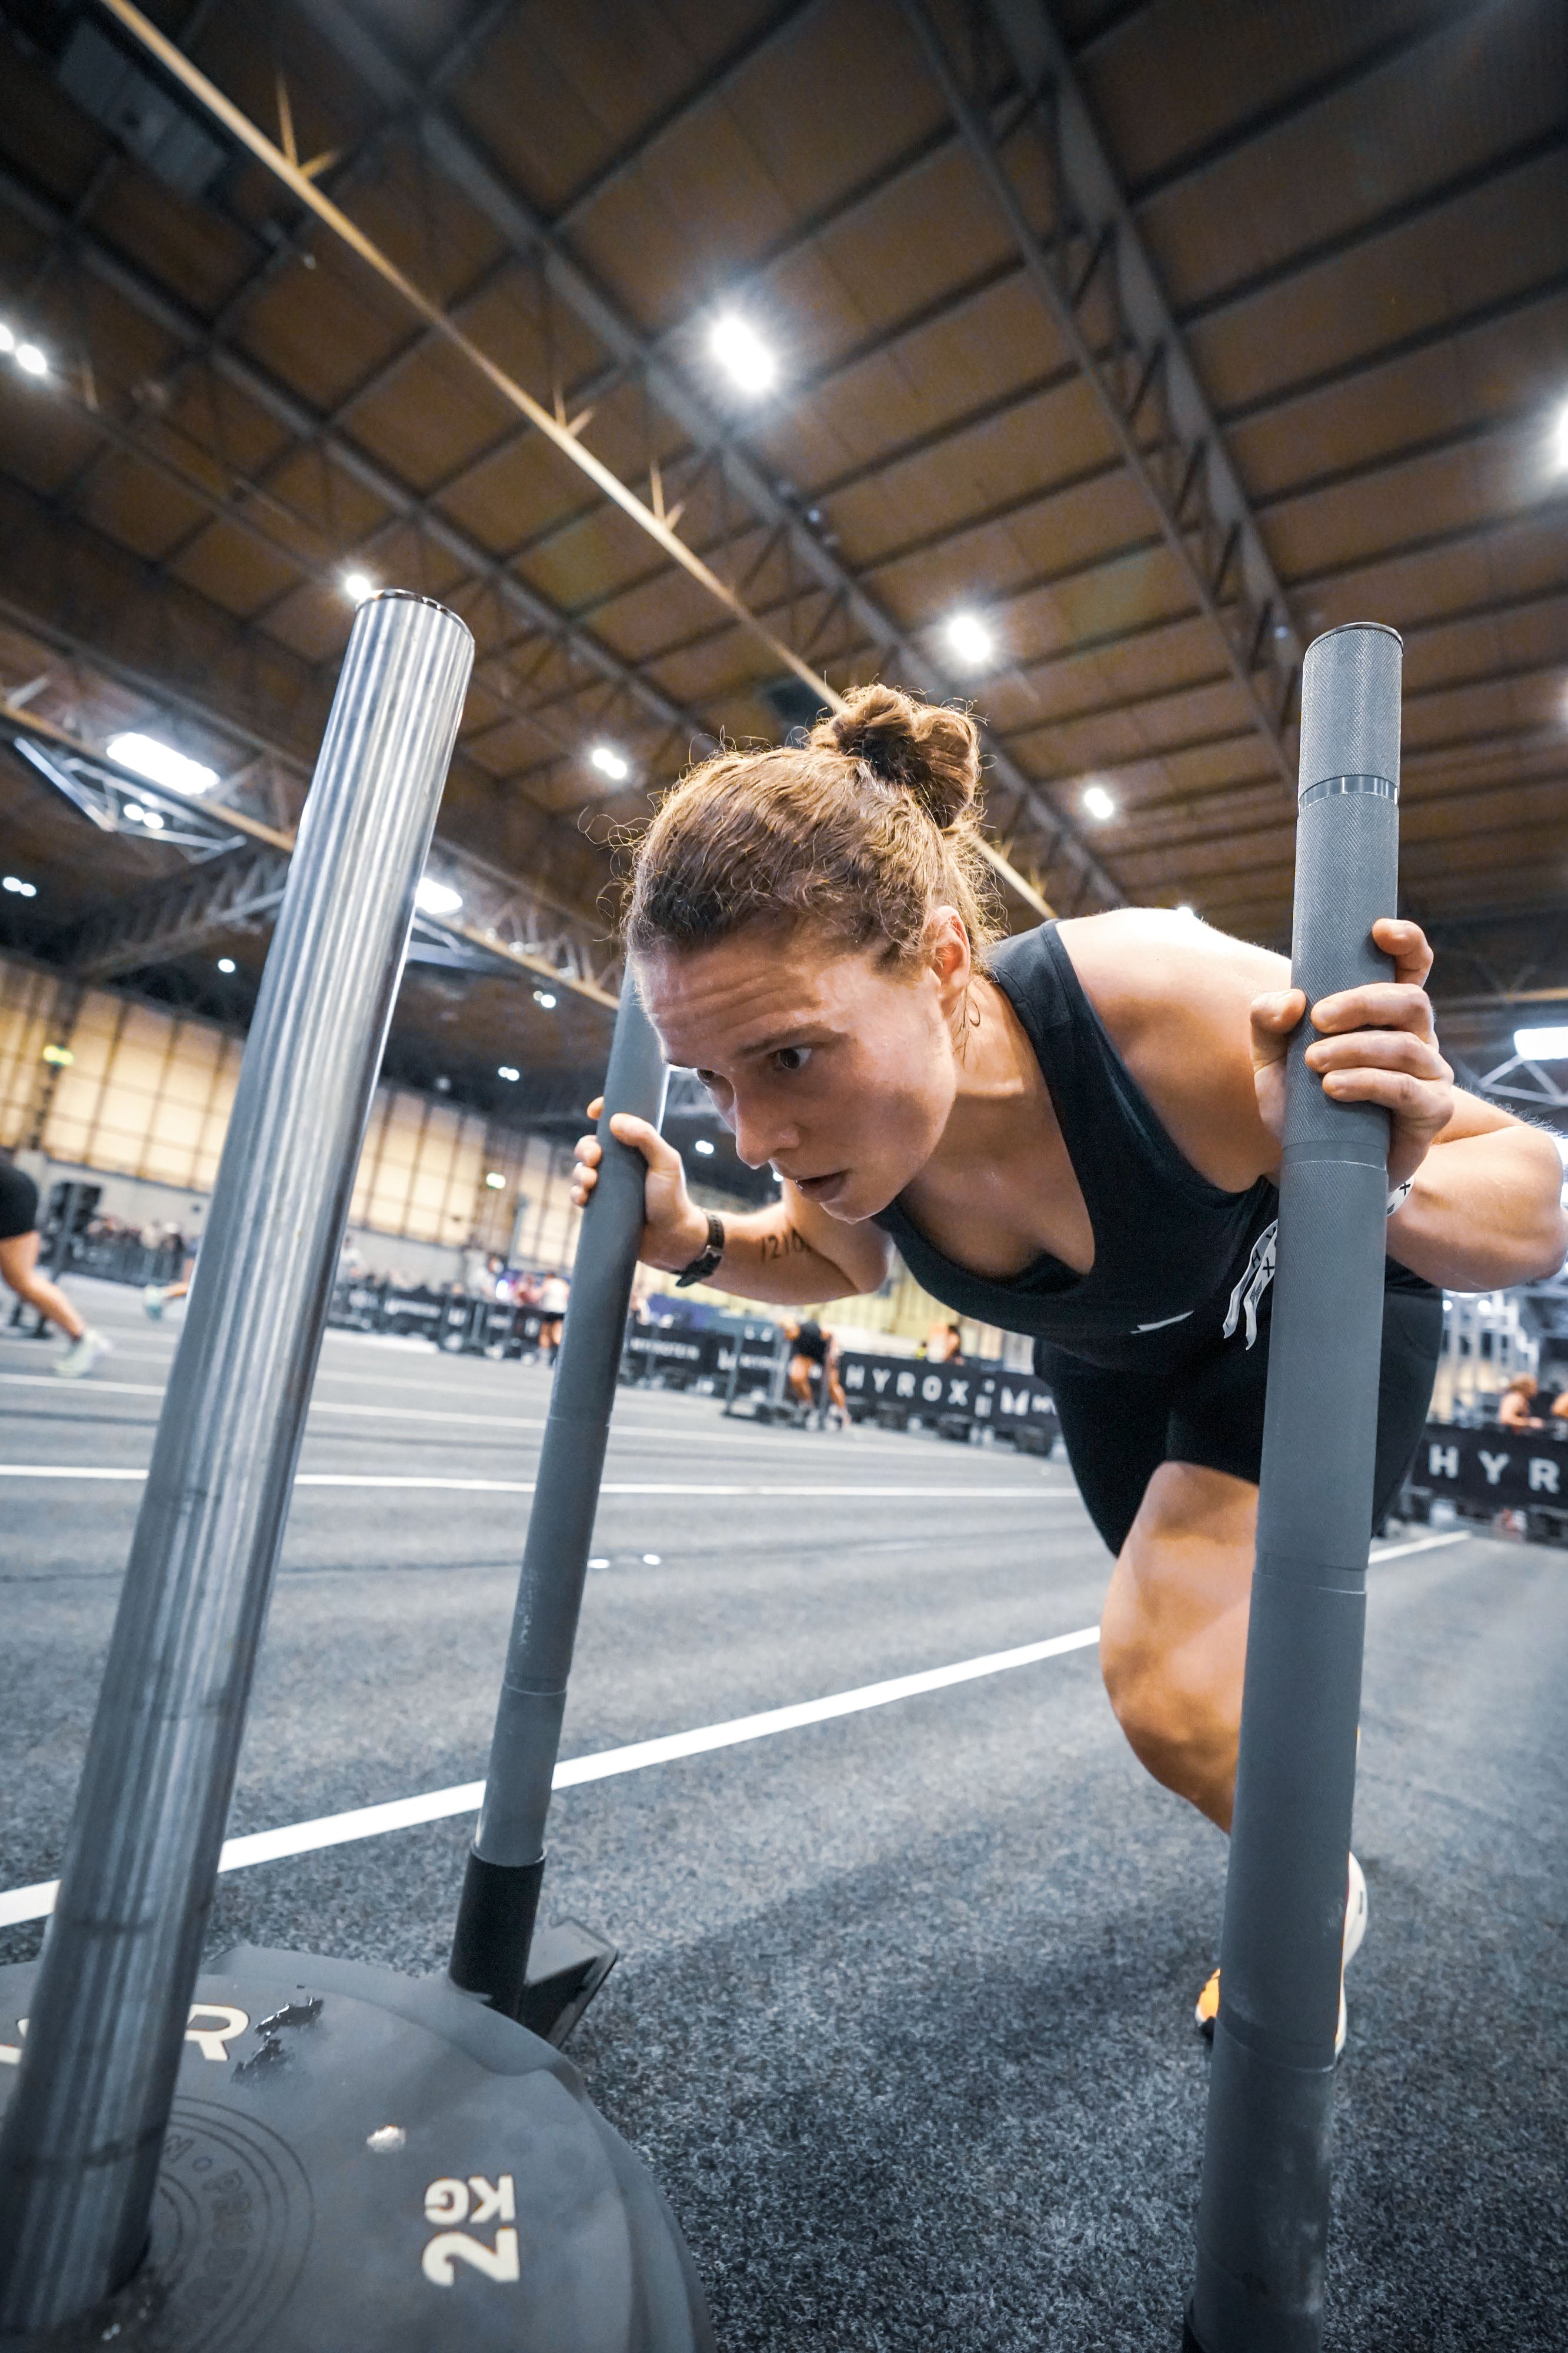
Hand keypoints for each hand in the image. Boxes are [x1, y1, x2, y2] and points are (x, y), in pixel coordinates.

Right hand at [571, 1098, 709, 1272]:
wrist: (672, 1239)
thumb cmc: (673, 1198)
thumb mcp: (666, 1163)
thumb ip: (646, 1137)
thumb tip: (615, 1120)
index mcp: (636, 1147)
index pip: (615, 1121)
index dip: (602, 1111)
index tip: (593, 1111)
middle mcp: (619, 1163)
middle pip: (590, 1145)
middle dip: (585, 1148)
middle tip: (595, 1158)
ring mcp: (608, 1185)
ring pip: (581, 1169)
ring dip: (579, 1172)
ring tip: (590, 1182)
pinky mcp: (600, 1206)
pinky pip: (578, 1194)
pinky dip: (576, 1193)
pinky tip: (583, 1197)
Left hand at [1251, 917, 1453, 1187]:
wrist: (1316, 1170)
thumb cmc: (1304, 1108)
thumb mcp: (1273, 1062)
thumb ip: (1269, 1023)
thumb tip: (1290, 999)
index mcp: (1386, 1016)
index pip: (1411, 967)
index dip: (1406, 942)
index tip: (1379, 929)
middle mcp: (1417, 1038)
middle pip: (1410, 1000)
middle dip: (1362, 1003)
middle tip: (1318, 1019)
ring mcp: (1431, 1074)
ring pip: (1405, 1045)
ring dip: (1354, 1049)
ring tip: (1314, 1065)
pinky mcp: (1433, 1111)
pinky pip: (1405, 1088)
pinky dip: (1366, 1083)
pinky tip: (1333, 1088)